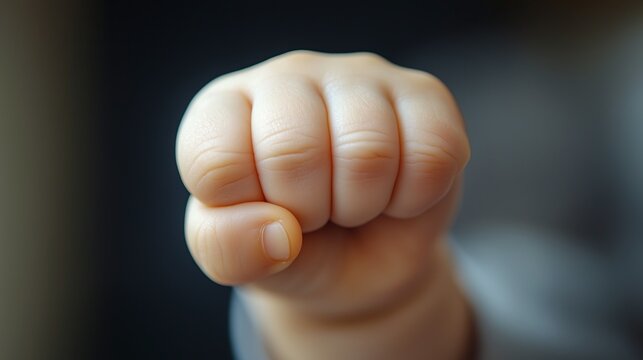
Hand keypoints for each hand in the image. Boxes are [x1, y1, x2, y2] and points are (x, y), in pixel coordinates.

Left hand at [176, 51, 471, 358]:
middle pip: (294, 150)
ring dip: (362, 204)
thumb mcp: (239, 258)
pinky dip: (414, 196)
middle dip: (309, 210)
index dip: (247, 215)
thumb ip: (227, 249)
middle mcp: (287, 77)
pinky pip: (432, 153)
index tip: (264, 214)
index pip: (217, 160)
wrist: (360, 255)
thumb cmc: (289, 244)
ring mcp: (358, 77)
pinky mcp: (423, 94)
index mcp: (224, 110)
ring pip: (367, 151)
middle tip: (315, 211)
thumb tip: (279, 231)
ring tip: (352, 199)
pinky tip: (396, 188)